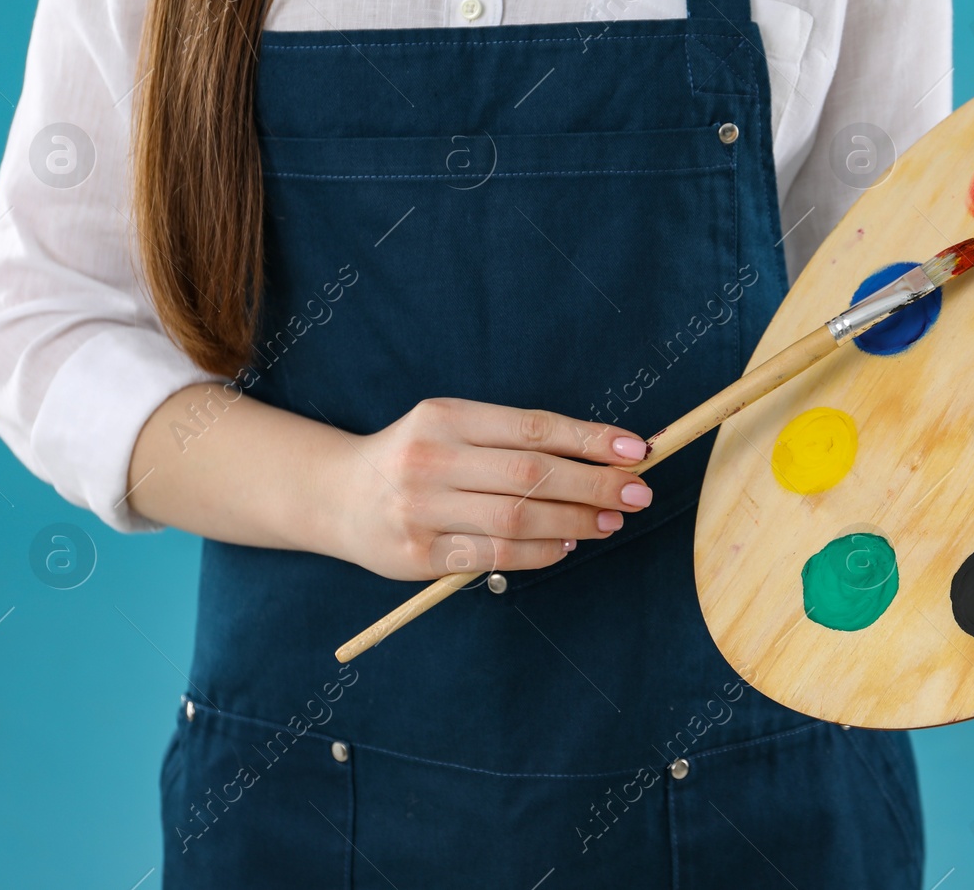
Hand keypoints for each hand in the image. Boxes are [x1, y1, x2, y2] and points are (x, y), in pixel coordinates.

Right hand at [325, 398, 652, 580]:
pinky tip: (568, 544)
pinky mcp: (419, 554)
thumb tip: (598, 456)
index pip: (534, 428)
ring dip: (576, 521)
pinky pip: (496, 557)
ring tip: (612, 519)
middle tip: (638, 492)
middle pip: (532, 474)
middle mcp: (432, 460)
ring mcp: (423, 510)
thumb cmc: (415, 457)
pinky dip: (541, 553)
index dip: (590, 439)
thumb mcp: (454, 428)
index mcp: (446, 417)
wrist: (335, 495)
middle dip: (595, 484)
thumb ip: (513, 439)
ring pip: (518, 519)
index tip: (636, 450)